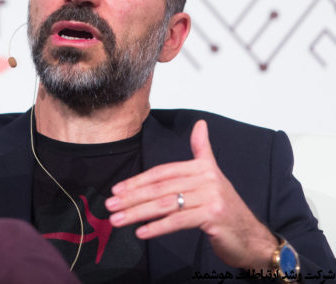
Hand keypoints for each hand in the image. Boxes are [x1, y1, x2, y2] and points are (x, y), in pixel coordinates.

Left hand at [105, 120, 277, 269]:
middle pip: (160, 188)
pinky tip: (141, 232)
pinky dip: (157, 227)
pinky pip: (178, 221)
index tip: (116, 191)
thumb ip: (202, 151)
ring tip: (118, 220)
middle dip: (131, 198)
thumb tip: (200, 124)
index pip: (161, 173)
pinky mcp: (213, 216)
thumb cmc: (224, 208)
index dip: (137, 182)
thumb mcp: (212, 177)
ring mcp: (211, 197)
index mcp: (202, 167)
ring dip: (137, 213)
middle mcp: (207, 178)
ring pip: (165, 204)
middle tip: (110, 207)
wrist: (250, 236)